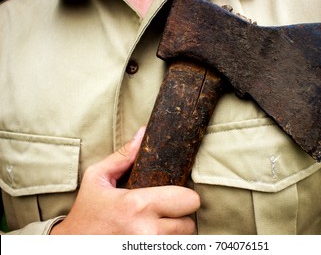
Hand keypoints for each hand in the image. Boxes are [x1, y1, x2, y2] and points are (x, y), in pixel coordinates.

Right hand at [50, 127, 200, 234]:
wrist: (73, 246)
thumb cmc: (86, 212)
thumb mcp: (97, 178)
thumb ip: (123, 156)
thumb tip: (142, 133)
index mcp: (137, 205)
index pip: (189, 200)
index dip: (183, 196)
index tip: (172, 195)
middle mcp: (147, 232)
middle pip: (189, 223)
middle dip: (180, 215)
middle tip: (164, 211)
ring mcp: (149, 249)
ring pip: (183, 239)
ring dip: (173, 231)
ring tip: (155, 224)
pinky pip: (173, 248)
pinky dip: (166, 242)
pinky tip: (151, 236)